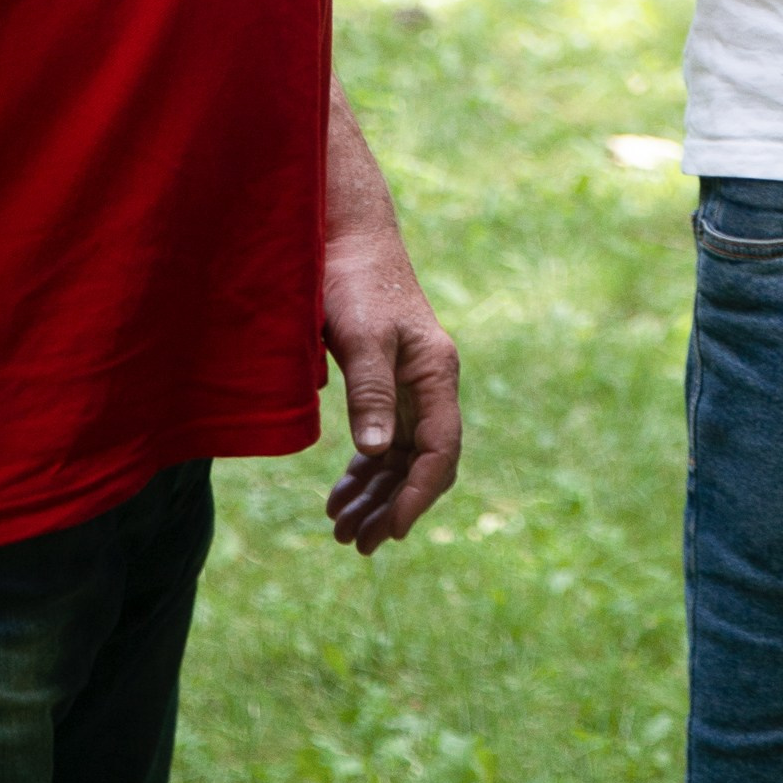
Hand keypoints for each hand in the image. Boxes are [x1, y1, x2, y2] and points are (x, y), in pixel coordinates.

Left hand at [323, 223, 461, 553]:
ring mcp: (408, 386)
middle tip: (356, 544)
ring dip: (376, 496)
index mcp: (436, 372)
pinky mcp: (385, 383)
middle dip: (392, 507)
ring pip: (400, 458)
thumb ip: (371, 392)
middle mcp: (429, 384)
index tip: (390, 531)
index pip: (441, 450)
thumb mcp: (363, 336)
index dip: (418, 495)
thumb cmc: (356, 280)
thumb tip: (378, 453)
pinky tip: (341, 495)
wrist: (345, 237)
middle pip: (422, 463)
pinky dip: (365, 471)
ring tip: (341, 530)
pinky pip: (383, 441)